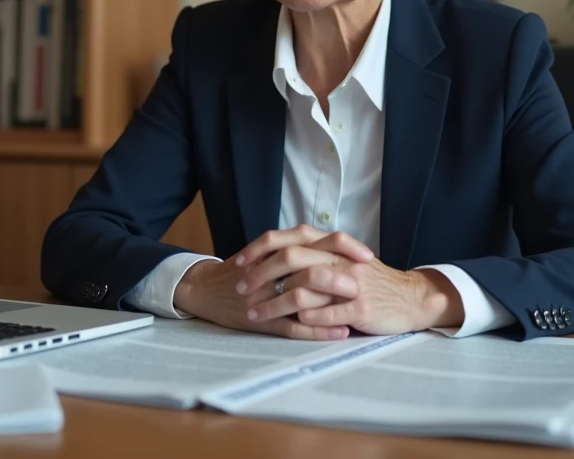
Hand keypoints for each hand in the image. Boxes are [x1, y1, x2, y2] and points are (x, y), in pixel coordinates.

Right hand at [174, 225, 372, 339]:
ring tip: (362, 311)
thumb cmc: (239, 272)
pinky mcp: (262, 318)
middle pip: (314, 265)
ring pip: (306, 297)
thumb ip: (295, 248)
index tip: (366, 254)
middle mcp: (274, 269)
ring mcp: (268, 295)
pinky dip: (318, 329)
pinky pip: (294, 325)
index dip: (344, 246)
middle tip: (369, 280)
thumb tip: (331, 246)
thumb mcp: (265, 254)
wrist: (204, 290)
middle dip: (345, 274)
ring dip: (336, 304)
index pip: (316, 240)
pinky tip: (339, 333)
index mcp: (278, 249)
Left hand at [245, 250, 463, 334]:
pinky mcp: (359, 308)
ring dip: (274, 303)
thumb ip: (315, 255)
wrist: (410, 298)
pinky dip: (304, 320)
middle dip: (260, 275)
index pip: (289, 237)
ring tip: (255, 314)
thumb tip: (276, 257)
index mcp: (332, 245)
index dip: (260, 248)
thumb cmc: (372, 282)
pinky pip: (325, 314)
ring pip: (303, 289)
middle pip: (290, 259)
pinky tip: (289, 326)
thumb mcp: (344, 259)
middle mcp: (339, 259)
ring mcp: (349, 284)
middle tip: (241, 289)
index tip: (239, 262)